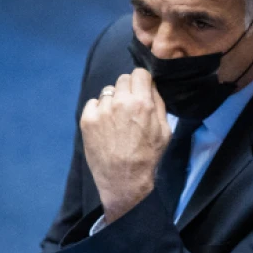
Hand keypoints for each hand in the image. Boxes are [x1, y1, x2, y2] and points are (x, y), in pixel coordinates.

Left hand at [80, 68, 170, 222]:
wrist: (123, 179)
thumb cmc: (148, 156)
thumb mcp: (165, 131)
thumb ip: (159, 104)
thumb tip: (151, 87)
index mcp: (142, 103)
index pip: (140, 73)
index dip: (142, 80)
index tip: (142, 89)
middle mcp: (120, 102)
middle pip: (123, 79)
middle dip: (128, 89)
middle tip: (130, 105)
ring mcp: (101, 110)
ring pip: (108, 91)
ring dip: (113, 100)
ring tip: (116, 118)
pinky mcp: (87, 119)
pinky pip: (93, 103)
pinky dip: (99, 110)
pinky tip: (105, 125)